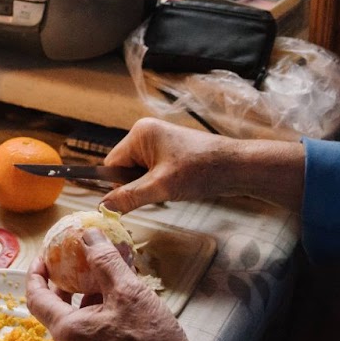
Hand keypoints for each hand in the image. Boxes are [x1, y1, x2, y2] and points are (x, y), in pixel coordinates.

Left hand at [27, 229, 239, 340]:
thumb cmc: (150, 338)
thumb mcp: (126, 290)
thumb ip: (104, 260)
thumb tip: (88, 235)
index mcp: (67, 329)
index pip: (35, 296)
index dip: (36, 271)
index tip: (46, 253)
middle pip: (53, 305)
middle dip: (61, 278)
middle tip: (72, 257)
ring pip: (75, 314)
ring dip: (83, 290)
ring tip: (102, 268)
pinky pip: (90, 324)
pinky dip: (97, 304)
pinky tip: (119, 290)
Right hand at [99, 118, 305, 214]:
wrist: (236, 168)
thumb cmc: (200, 171)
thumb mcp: (161, 187)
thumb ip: (129, 197)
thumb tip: (103, 207)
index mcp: (140, 134)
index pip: (111, 164)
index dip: (119, 185)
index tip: (135, 199)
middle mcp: (146, 133)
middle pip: (124, 168)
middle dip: (137, 186)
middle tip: (159, 193)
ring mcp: (159, 142)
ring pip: (139, 173)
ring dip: (150, 187)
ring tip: (171, 189)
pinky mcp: (171, 152)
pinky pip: (152, 172)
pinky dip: (160, 184)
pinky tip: (177, 186)